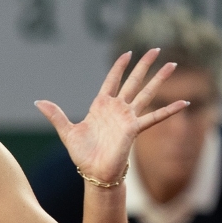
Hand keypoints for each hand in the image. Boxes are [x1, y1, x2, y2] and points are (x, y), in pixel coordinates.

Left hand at [35, 49, 189, 184]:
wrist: (94, 173)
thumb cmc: (82, 154)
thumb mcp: (67, 131)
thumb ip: (55, 115)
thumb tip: (38, 101)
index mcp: (101, 106)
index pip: (112, 81)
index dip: (119, 67)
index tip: (128, 53)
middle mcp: (117, 109)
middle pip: (133, 81)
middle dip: (144, 66)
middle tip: (157, 49)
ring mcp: (128, 118)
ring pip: (146, 93)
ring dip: (159, 79)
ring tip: (173, 64)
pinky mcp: (134, 129)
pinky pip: (154, 117)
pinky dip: (169, 110)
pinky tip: (183, 103)